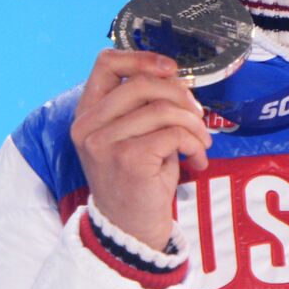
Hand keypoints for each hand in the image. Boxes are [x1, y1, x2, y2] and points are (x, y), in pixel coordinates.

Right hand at [70, 49, 211, 251]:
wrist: (130, 229)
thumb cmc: (137, 178)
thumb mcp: (133, 135)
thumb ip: (144, 105)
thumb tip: (178, 80)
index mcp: (87, 112)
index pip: (106, 63)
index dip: (143, 58)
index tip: (171, 70)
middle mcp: (88, 125)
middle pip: (141, 83)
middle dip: (180, 95)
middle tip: (197, 115)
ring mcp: (104, 143)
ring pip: (162, 109)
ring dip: (193, 124)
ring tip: (201, 141)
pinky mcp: (127, 160)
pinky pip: (173, 134)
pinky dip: (194, 143)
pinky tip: (196, 159)